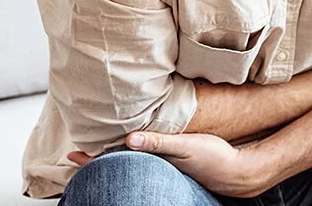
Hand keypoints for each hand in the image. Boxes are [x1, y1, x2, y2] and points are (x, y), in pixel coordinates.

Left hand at [67, 131, 273, 197]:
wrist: (239, 173)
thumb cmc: (215, 159)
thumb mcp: (188, 146)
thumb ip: (159, 141)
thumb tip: (129, 138)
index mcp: (155, 165)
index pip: (116, 161)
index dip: (92, 159)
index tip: (71, 154)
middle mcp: (156, 172)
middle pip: (120, 167)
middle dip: (98, 162)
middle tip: (76, 156)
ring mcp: (165, 172)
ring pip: (132, 167)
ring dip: (115, 160)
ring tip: (98, 154)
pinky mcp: (174, 170)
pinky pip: (146, 165)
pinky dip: (133, 159)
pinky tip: (133, 153)